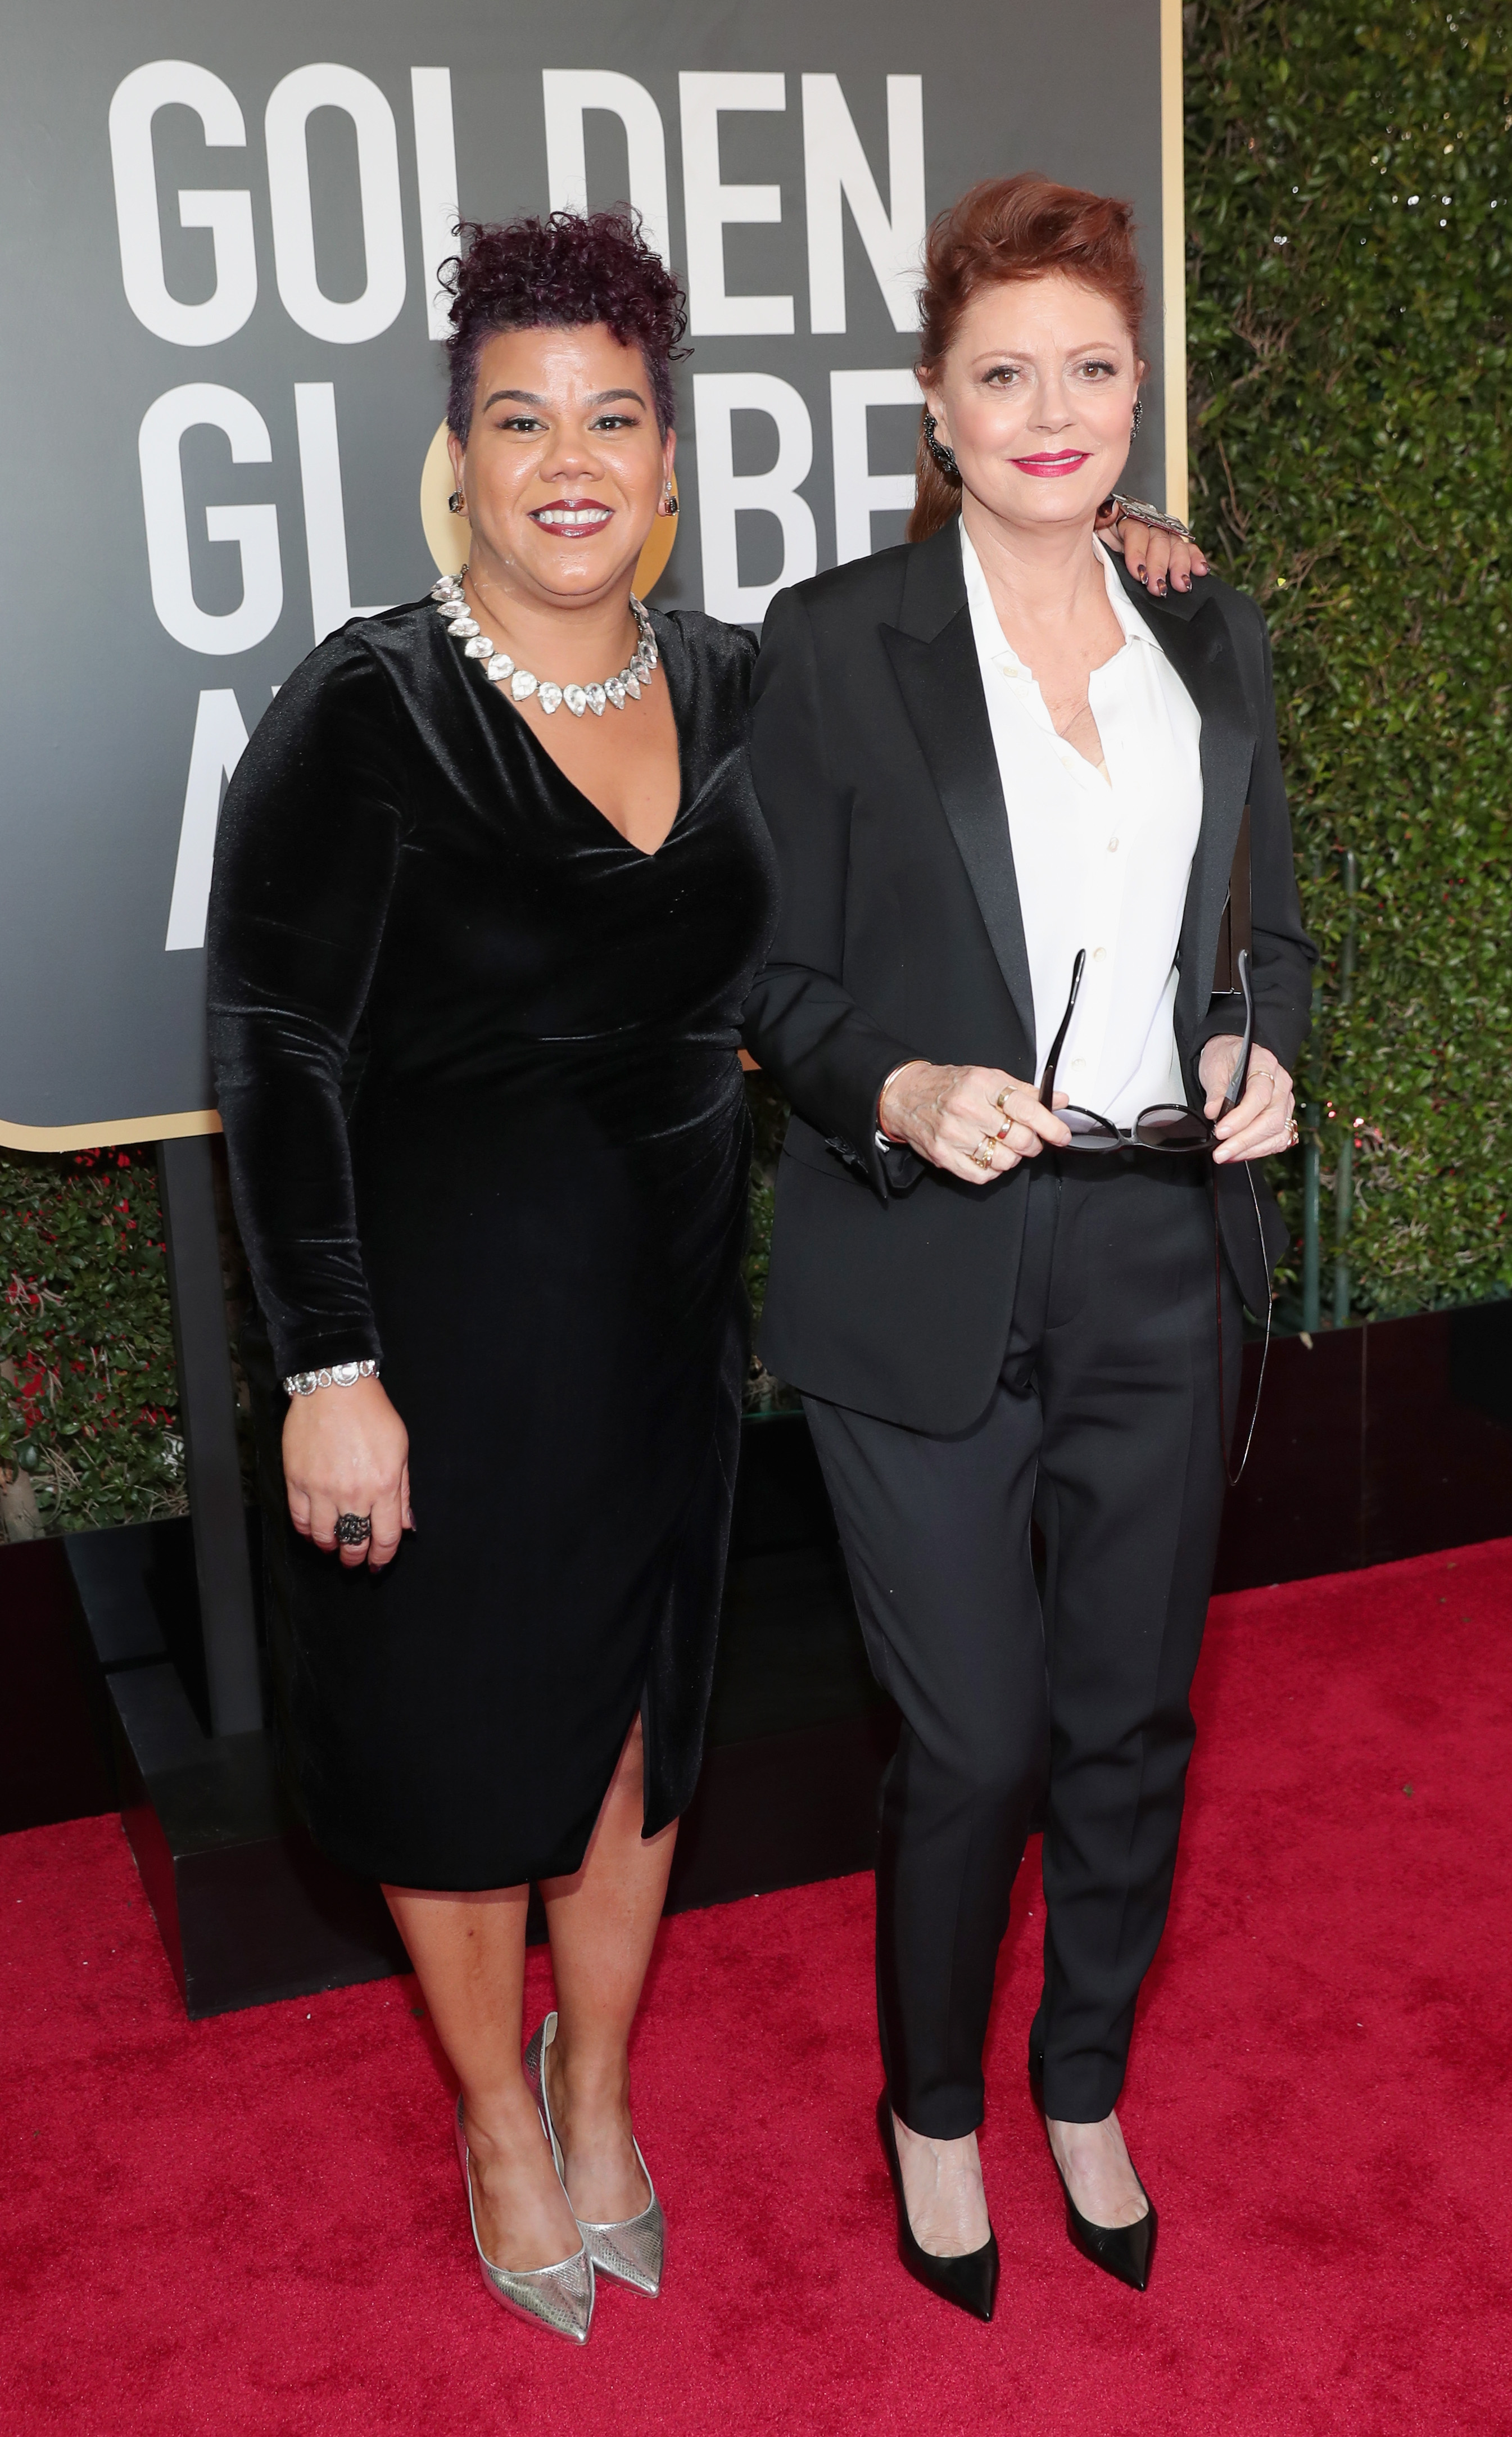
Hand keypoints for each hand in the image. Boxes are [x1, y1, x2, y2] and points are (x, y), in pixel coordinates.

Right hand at [282, 1374, 412, 1570]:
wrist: (334, 1388)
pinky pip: (300, 1519)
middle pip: (354, 1542)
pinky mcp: (297, 1481)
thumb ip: (403, 1492)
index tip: (379, 1563)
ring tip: (334, 1548)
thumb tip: (406, 1525)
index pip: (385, 1537)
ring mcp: (322, 1489)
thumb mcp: (400, 1450)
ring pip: (325, 1536)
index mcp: (384, 1486)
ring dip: (331, 1548)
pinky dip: (307, 1532)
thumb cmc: (371, 1414)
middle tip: (355, 1560)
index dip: (383, 1556)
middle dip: (356, 1557)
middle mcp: (353, 1493)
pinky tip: (314, 1532)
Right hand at [880, 1061, 1069, 1183]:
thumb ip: (1025, 1091)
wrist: (906, 1095)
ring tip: (1004, 1147)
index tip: (1061, 1135)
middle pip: (1018, 1139)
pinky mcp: (943, 1154)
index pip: (1025, 1108)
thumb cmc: (949, 1086)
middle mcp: (967, 1108)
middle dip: (1032, 1145)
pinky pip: (981, 1174)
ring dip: (1012, 1158)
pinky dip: (992, 1171)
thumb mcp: (988, 1078)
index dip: (1049, 1125)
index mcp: (981, 1084)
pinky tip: (989, 1157)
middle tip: (1029, 1141)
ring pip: (1003, 1160)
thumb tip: (1059, 1099)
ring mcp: (953, 1134)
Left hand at [1096, 506, 1208, 596]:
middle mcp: (1144, 526)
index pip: (1135, 531)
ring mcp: (1159, 537)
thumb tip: (1107, 512)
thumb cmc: (1091, 550)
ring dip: (1179, 566)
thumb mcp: (1090, 537)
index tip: (1138, 573)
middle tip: (1158, 588)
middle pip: (1158, 540)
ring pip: (1175, 545)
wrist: (1089, 562)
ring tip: (1181, 585)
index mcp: (1122, 521)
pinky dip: (1195, 559)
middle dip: (1159, 566)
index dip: (1137, 552)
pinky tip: (1200, 570)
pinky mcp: (1171, 549)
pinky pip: (1187, 550)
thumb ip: (1099, 522)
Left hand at [1199, 1037, 1295, 1163]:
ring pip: (1277, 1132)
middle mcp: (1281, 1084)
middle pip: (1272, 1119)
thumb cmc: (1226, 1056)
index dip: (1241, 1117)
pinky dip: (1259, 1149)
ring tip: (1227, 1155)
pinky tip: (1241, 1153)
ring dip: (1251, 1148)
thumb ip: (1216, 1090)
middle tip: (1221, 1152)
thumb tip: (1213, 1112)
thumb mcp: (1214, 1066)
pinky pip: (1279, 1138)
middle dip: (1244, 1140)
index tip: (1221, 1131)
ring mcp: (1285, 1101)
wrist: (1233, 1052)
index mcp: (1265, 1064)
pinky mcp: (1284, 1116)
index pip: (1260, 1095)